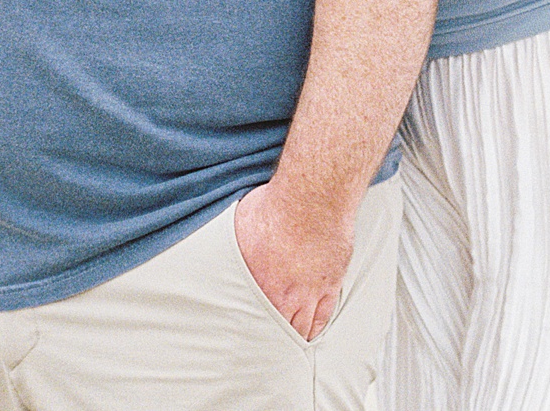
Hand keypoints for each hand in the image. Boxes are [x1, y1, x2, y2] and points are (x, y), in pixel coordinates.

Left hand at [233, 181, 354, 340]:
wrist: (314, 197)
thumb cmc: (278, 205)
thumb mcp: (240, 224)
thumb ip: (234, 246)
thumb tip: (218, 250)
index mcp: (259, 284)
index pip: (250, 320)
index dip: (246, 333)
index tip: (242, 341)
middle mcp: (285, 294)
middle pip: (277, 329)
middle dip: (270, 341)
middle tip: (264, 353)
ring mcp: (311, 291)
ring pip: (301, 327)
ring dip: (293, 338)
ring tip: (286, 348)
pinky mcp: (331, 283)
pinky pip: (324, 315)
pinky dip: (317, 328)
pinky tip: (312, 333)